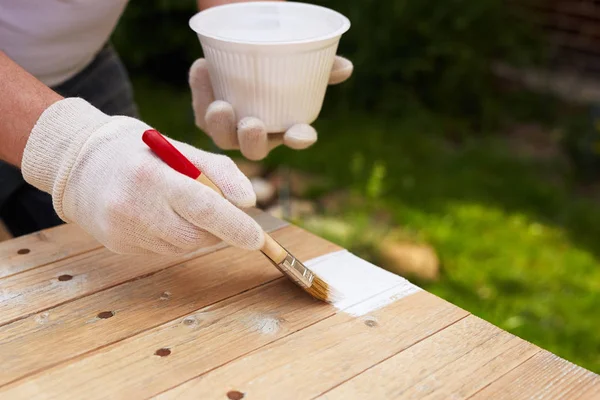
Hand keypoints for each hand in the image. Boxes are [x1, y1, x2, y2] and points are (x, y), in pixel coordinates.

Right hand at [21, 98, 263, 254]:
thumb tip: (249, 201)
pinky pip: (164, 251)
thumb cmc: (138, 151)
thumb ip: (219, 172)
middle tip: (211, 207)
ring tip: (177, 205)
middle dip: (216, 227)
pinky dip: (174, 237)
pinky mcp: (119, 246)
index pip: (203, 208)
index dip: (235, 226)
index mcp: (152, 176)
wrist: (78, 163)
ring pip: (182, 247)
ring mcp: (123, 231)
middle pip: (196, 236)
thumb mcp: (180, 148)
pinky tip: (158, 216)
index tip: (258, 239)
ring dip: (195, 232)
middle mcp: (134, 207)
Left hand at [189, 56, 352, 159]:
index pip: (297, 138)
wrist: (246, 53)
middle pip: (255, 149)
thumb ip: (323, 66)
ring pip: (223, 137)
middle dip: (253, 141)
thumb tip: (345, 67)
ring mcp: (231, 129)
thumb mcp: (301, 61)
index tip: (299, 134)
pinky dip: (200, 91)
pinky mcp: (206, 116)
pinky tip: (202, 67)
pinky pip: (200, 111)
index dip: (300, 139)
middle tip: (253, 124)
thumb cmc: (279, 65)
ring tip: (221, 106)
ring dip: (221, 126)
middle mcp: (258, 134)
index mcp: (286, 125)